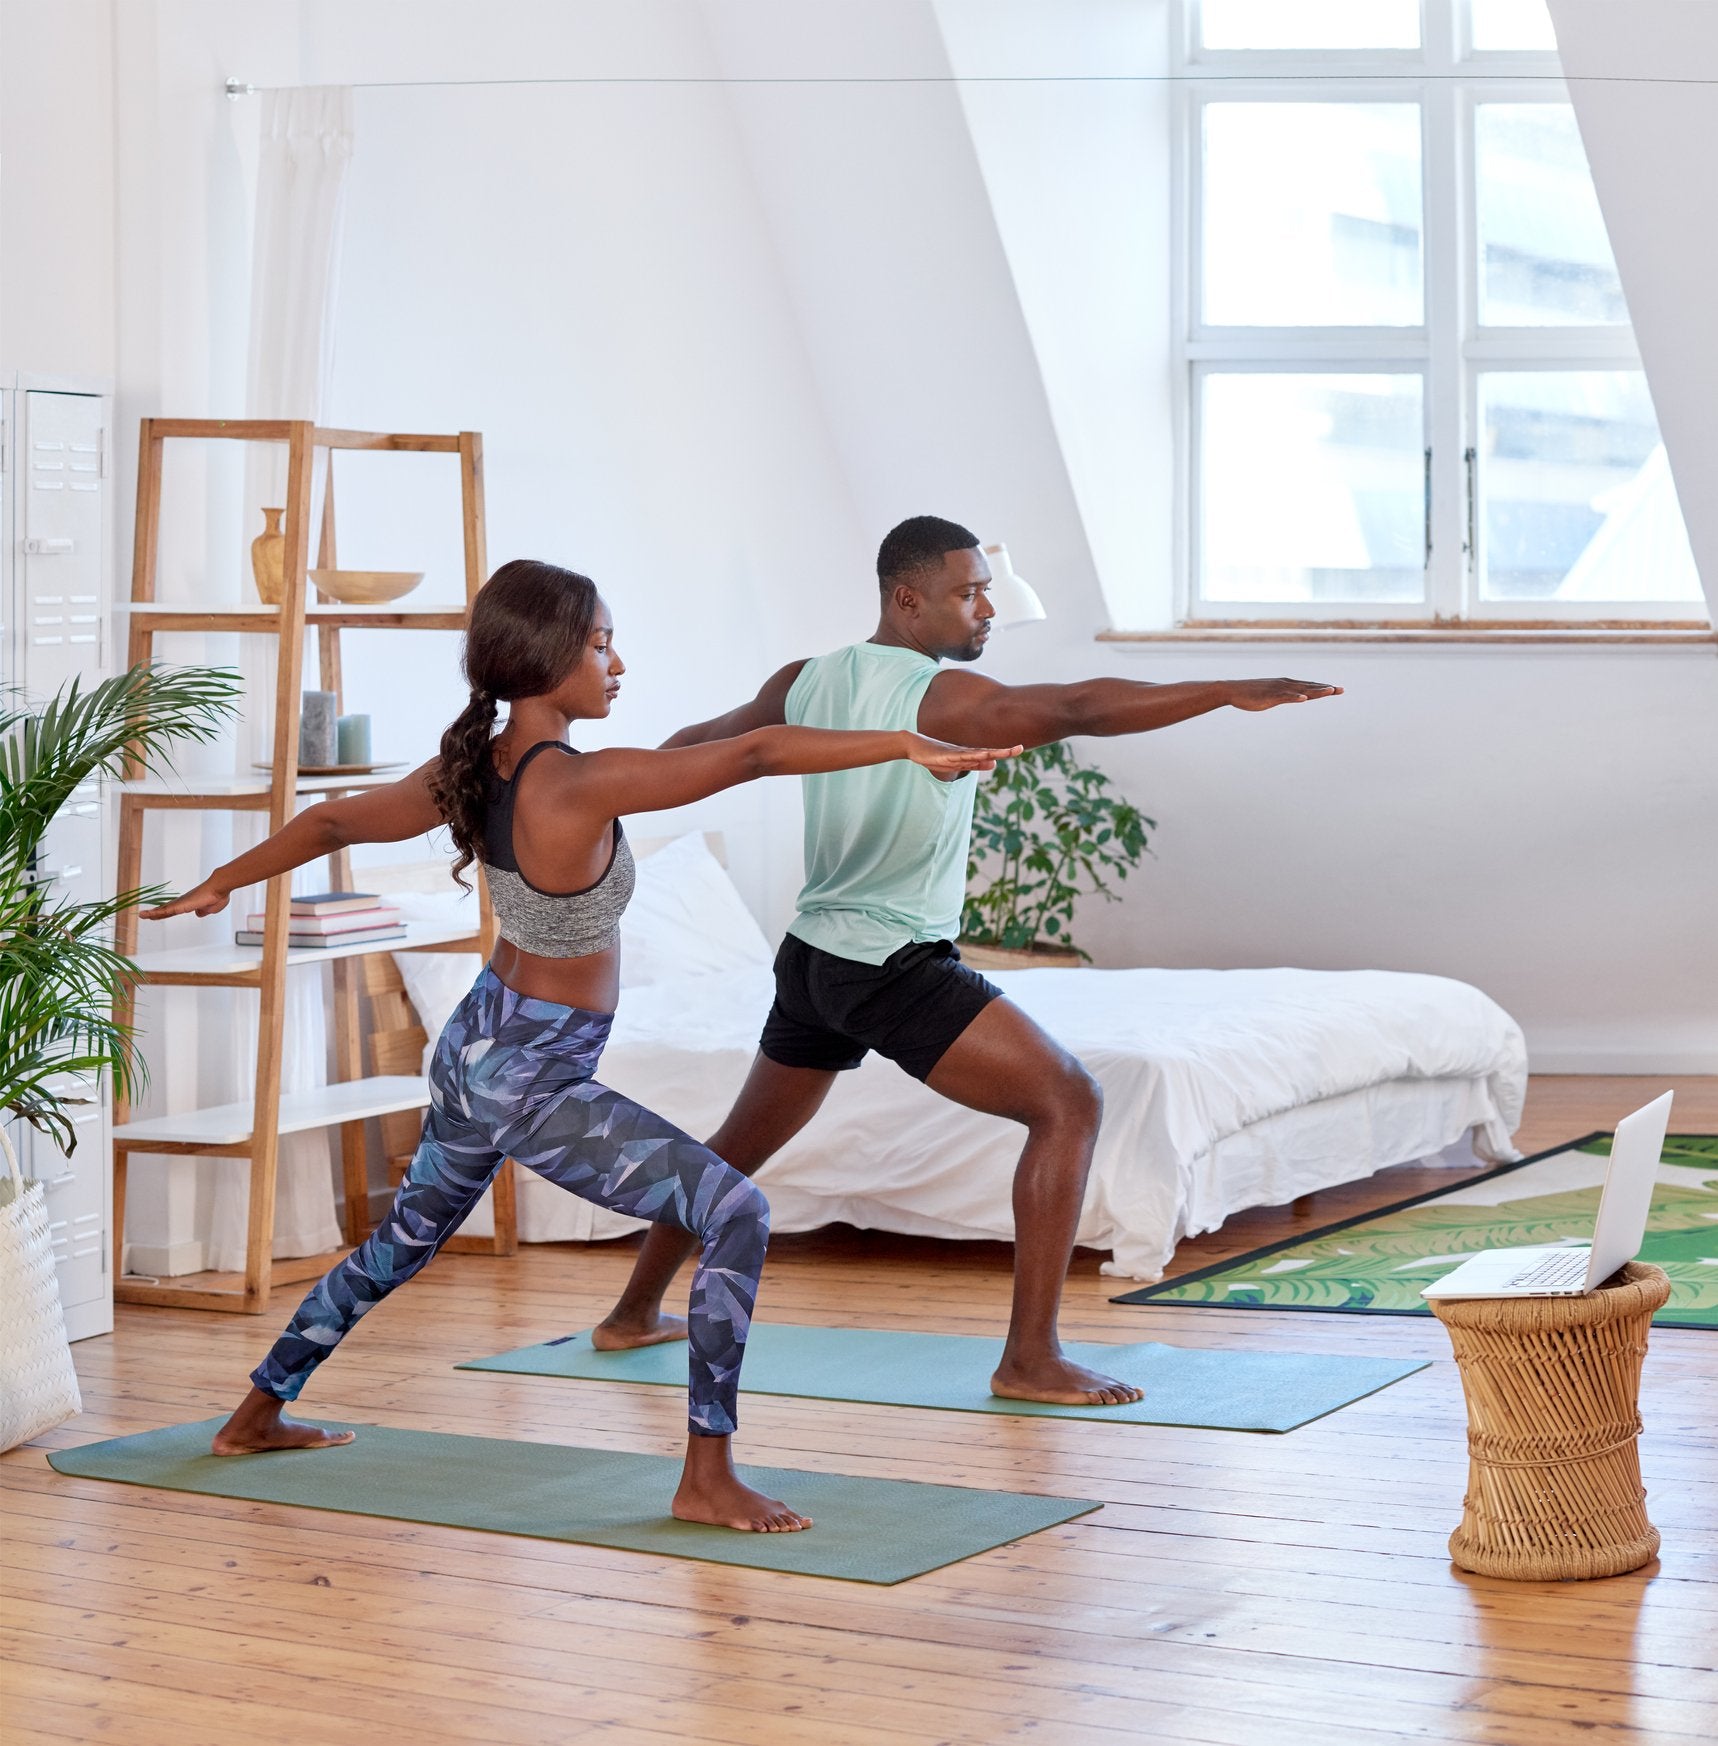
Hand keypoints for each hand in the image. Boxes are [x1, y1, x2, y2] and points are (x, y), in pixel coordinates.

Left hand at [139, 879, 230, 920]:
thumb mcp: (211, 908)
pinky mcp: (181, 904)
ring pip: (163, 910)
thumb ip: (204, 911)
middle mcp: (183, 902)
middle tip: (144, 914)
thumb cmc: (218, 895)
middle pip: (166, 909)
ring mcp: (181, 903)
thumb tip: (198, 913)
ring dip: (152, 913)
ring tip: (141, 915)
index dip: (165, 912)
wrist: (219, 887)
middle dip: (154, 913)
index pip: (174, 910)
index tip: (156, 915)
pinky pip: (167, 910)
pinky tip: (149, 915)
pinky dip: (157, 913)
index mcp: (189, 904)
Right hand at [903, 734, 1022, 774]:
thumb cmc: (936, 754)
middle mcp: (965, 753)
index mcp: (969, 755)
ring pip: (975, 755)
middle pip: (987, 753)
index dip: (1004, 752)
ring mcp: (954, 754)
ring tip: (1004, 753)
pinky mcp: (944, 756)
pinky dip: (969, 757)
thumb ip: (975, 764)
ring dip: (990, 754)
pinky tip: (978, 756)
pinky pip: (958, 757)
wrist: (914, 746)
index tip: (1019, 749)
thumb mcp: (958, 763)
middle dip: (1002, 752)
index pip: (990, 754)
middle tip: (1020, 748)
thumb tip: (993, 764)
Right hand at [1226, 678, 1343, 711]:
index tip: (1337, 689)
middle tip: (1341, 689)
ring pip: (1301, 690)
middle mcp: (1285, 684)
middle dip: (1326, 688)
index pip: (1309, 686)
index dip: (1323, 687)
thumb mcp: (1271, 695)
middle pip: (1309, 687)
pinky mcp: (1270, 695)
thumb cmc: (1251, 693)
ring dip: (1316, 690)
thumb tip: (1289, 698)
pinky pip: (1285, 696)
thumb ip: (1282, 696)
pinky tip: (1304, 698)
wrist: (1232, 690)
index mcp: (1287, 685)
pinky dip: (1295, 697)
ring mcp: (1278, 689)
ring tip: (1330, 691)